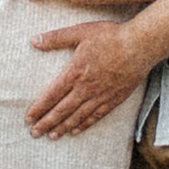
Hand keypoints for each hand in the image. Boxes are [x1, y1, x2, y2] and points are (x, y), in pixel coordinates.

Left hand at [26, 17, 148, 135]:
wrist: (140, 46)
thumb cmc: (110, 36)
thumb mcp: (80, 31)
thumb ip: (56, 38)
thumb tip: (34, 41)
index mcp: (74, 73)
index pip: (51, 95)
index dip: (38, 108)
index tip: (28, 118)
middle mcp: (85, 88)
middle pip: (61, 111)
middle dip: (46, 123)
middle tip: (34, 133)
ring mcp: (100, 96)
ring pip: (77, 117)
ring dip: (62, 127)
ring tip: (52, 136)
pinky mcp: (113, 99)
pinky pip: (95, 116)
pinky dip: (84, 125)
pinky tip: (76, 131)